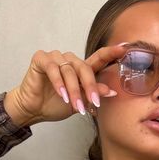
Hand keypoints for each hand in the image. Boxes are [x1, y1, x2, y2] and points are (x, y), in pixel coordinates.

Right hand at [7, 42, 128, 125]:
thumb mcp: (79, 102)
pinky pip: (53, 68)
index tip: (124, 49)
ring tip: (75, 106)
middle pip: (84, 67)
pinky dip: (58, 83)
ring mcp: (55, 58)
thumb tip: (112, 92)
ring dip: (74, 90)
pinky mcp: (41, 59)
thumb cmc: (55, 104)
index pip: (98, 58)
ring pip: (69, 71)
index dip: (111, 53)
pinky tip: (61, 95)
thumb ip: (93, 94)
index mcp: (80, 68)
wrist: (34, 109)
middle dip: (90, 86)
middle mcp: (69, 60)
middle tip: (94, 102)